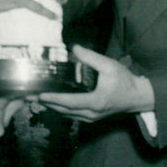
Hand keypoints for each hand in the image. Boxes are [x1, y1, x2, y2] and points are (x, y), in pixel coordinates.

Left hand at [38, 45, 154, 121]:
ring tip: (35, 99)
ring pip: (66, 115)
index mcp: (96, 101)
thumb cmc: (124, 81)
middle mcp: (92, 113)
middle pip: (64, 111)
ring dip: (50, 107)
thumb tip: (74, 48)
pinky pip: (71, 116)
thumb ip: (91, 57)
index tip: (40, 95)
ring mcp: (91, 118)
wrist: (138, 97)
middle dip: (46, 103)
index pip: (70, 102)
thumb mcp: (109, 65)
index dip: (54, 99)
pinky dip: (59, 110)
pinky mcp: (91, 117)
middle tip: (28, 96)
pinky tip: (50, 103)